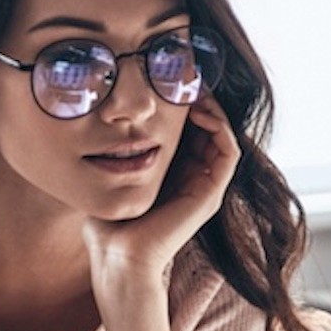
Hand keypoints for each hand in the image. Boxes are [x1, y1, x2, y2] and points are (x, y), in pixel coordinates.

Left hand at [82, 94, 239, 303]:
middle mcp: (194, 179)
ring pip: (222, 135)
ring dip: (212, 107)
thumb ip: (115, 151)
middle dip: (199, 99)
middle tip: (185, 74)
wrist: (119, 256)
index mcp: (173, 175)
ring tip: (194, 87)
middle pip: (208, 129)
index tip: (168, 78)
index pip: (188, 130)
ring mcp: (205, 187)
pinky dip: (220, 125)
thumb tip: (102, 117)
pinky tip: (199, 109)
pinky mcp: (211, 194)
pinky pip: (229, 150)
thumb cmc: (110, 222)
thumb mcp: (112, 174)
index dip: (183, 103)